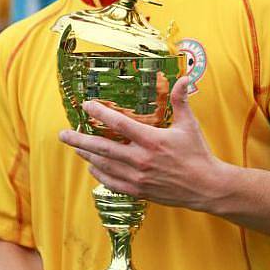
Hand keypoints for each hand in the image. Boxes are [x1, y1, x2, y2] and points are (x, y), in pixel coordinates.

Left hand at [60, 77, 224, 211]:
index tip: (86, 105)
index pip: (120, 124)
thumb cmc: (198, 154)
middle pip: (102, 148)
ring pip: (104, 165)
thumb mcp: (190, 125)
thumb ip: (182, 100)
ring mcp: (138, 178)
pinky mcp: (139, 191)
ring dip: (87, 155)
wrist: (206, 187)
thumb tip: (183, 78)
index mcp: (152, 140)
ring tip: (75, 147)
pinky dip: (100, 174)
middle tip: (62, 134)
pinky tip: (93, 167)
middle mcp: (141, 160)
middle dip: (79, 140)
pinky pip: (112, 183)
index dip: (101, 113)